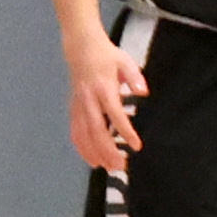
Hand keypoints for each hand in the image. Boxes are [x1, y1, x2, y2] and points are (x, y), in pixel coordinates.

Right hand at [64, 32, 147, 177]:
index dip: (124, 131)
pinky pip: (76, 132)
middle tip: (120, 166)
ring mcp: (78, 105)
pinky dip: (82, 147)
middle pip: (96, 130)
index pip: (114, 114)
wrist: (81, 48)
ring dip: (94, 153)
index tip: (135, 145)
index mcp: (104, 88)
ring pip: (83, 134)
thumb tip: (144, 92)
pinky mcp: (73, 108)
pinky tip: (91, 160)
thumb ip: (135, 77)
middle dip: (107, 150)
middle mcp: (89, 99)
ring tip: (107, 168)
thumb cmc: (107, 56)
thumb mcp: (125, 61)